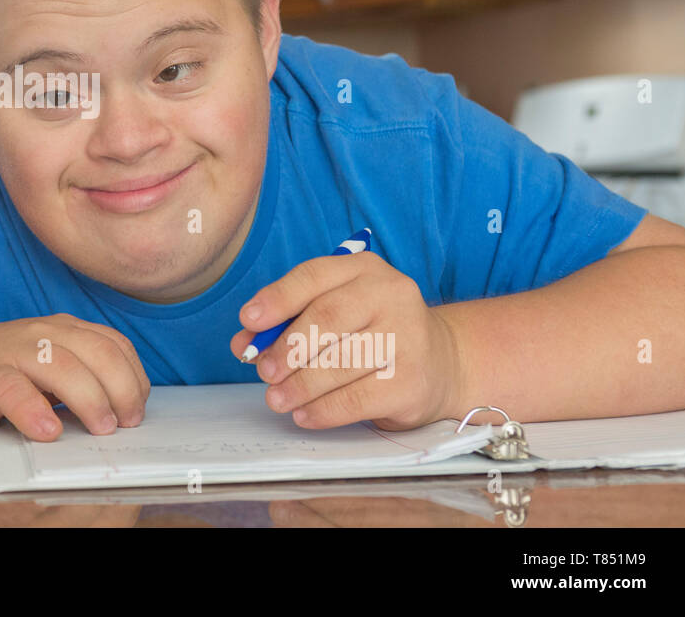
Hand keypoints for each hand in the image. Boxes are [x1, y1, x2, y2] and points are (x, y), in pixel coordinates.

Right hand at [0, 313, 150, 440]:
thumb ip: (82, 379)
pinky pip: (13, 390)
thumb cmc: (2, 373)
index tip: (137, 410)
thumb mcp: (49, 367)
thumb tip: (123, 415)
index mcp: (65, 330)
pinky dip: (34, 412)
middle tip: (125, 424)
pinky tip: (47, 432)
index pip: (114, 345)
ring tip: (99, 428)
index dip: (134, 378)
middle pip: (98, 354)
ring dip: (89, 400)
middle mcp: (43, 333)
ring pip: (63, 367)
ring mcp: (13, 352)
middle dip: (121, 390)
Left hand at [230, 251, 465, 430]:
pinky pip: (356, 399)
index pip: (314, 276)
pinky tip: (304, 414)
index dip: (277, 298)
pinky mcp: (412, 381)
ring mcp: (407, 337)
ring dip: (299, 385)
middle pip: (326, 318)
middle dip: (286, 348)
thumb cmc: (372, 332)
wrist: (441, 362)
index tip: (248, 320)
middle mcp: (391, 294)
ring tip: (276, 398)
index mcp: (364, 269)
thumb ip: (287, 323)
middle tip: (264, 370)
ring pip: (339, 363)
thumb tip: (243, 344)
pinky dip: (323, 410)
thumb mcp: (334, 314)